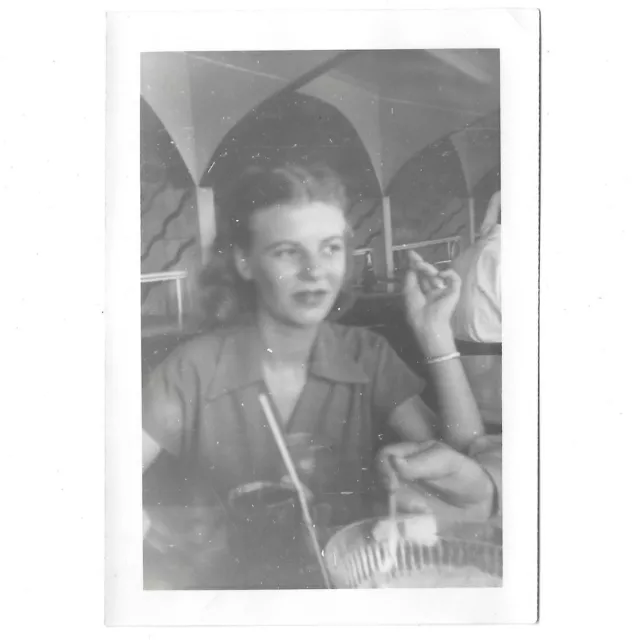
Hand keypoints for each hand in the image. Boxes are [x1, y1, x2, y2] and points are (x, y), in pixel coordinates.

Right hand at [377, 441, 495, 520]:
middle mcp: (399, 476)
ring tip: (426, 520)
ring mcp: (402, 498)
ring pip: (384, 507)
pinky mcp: (408, 520)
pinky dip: (405, 531)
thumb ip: (422, 461)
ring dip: (400, 517)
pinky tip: (424, 533)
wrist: (480, 503)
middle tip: (417, 508)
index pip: (383, 457)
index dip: (383, 469)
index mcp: (407, 455)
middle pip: (379, 484)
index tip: (393, 486)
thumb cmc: (464, 474)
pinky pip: (396, 526)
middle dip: (393, 499)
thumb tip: (394, 462)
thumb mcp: (448, 462)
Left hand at [404, 251, 461, 351]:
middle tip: (416, 259)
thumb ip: (411, 277)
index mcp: (422, 293)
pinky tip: (440, 274)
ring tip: (422, 267)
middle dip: (422, 265)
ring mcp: (444, 291)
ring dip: (429, 269)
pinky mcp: (454, 292)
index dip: (416, 265)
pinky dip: (448, 274)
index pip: (420, 276)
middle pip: (428, 274)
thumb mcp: (408, 291)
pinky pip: (455, 279)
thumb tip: (412, 265)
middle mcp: (433, 291)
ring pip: (439, 274)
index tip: (411, 254)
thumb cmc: (416, 310)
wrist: (428, 323)